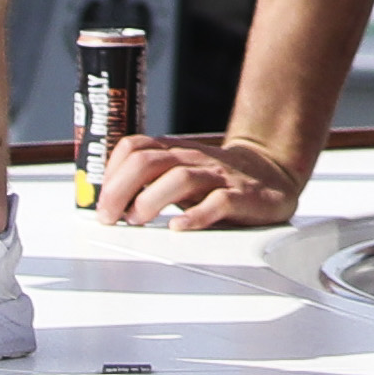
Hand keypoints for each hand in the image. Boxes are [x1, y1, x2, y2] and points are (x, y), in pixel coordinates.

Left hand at [96, 132, 306, 230]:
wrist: (273, 172)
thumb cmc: (217, 179)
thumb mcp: (180, 173)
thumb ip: (148, 182)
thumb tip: (106, 203)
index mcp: (175, 153)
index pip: (134, 148)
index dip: (110, 174)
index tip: (101, 203)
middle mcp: (193, 160)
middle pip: (148, 162)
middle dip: (120, 190)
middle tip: (110, 217)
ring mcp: (218, 176)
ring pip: (180, 178)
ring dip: (150, 200)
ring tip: (138, 220)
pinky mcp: (242, 196)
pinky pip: (218, 202)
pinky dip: (196, 216)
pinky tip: (180, 226)